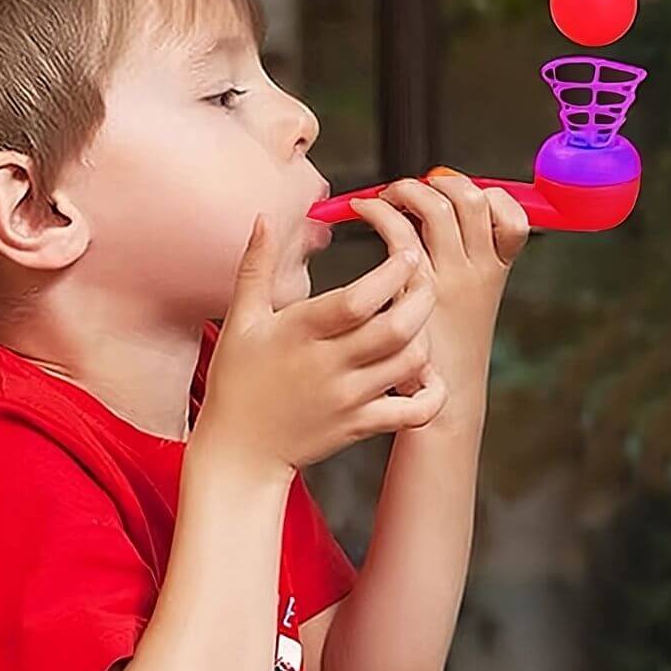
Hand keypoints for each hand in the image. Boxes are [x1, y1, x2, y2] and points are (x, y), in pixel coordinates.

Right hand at [192, 214, 447, 479]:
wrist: (240, 452)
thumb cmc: (238, 381)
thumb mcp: (240, 319)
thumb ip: (255, 265)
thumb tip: (265, 218)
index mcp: (301, 332)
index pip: (359, 299)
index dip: (392, 273)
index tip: (406, 253)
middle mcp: (329, 365)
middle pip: (398, 327)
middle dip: (422, 296)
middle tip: (422, 278)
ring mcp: (350, 399)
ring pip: (411, 361)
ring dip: (425, 335)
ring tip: (417, 317)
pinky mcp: (362, 426)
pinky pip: (415, 412)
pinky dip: (432, 392)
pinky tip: (424, 372)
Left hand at [349, 170, 528, 422]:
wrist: (443, 402)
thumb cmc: (447, 350)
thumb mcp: (469, 304)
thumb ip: (461, 262)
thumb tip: (432, 211)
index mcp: (497, 271)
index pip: (513, 218)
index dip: (487, 194)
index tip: (455, 194)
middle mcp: (478, 271)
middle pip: (473, 200)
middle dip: (440, 181)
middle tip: (411, 190)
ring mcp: (448, 281)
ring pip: (438, 209)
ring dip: (407, 189)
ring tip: (385, 197)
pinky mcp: (414, 293)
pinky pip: (401, 236)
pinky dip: (380, 212)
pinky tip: (362, 212)